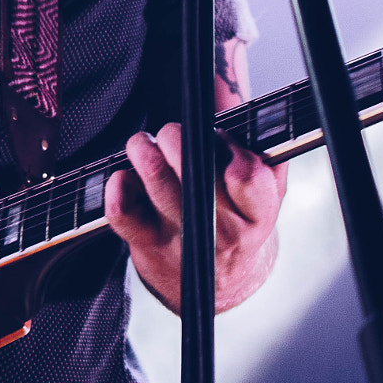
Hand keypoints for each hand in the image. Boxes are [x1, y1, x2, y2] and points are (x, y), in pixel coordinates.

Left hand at [106, 122, 285, 314]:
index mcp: (258, 213)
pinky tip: (124, 176)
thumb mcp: (265, 193)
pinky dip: (117, 184)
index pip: (247, 174)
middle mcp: (224, 231)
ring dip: (144, 150)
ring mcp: (184, 241)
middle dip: (176, 138)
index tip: (216, 137)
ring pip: (158, 182)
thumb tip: (243, 94)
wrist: (222, 288)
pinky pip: (123, 211)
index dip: (227, 145)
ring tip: (142, 143)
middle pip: (195, 170)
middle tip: (170, 133)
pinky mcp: (149, 247)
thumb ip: (262, 152)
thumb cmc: (240, 224)